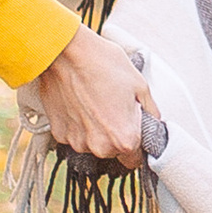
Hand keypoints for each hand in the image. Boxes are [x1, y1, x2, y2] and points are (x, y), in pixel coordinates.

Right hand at [26, 21, 156, 161]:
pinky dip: (77, 124)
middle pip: (112, 152)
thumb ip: (150, 112)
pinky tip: (79, 103)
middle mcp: (99, 146)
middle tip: (113, 109)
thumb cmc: (103, 64)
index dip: (136, 145)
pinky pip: (74, 135)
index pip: (135, 160)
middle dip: (115, 136)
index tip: (132, 130)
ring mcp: (76, 141)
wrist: (65, 53)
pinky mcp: (58, 133)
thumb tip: (153, 122)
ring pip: (92, 144)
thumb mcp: (139, 85)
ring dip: (95, 131)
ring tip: (94, 103)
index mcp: (124, 139)